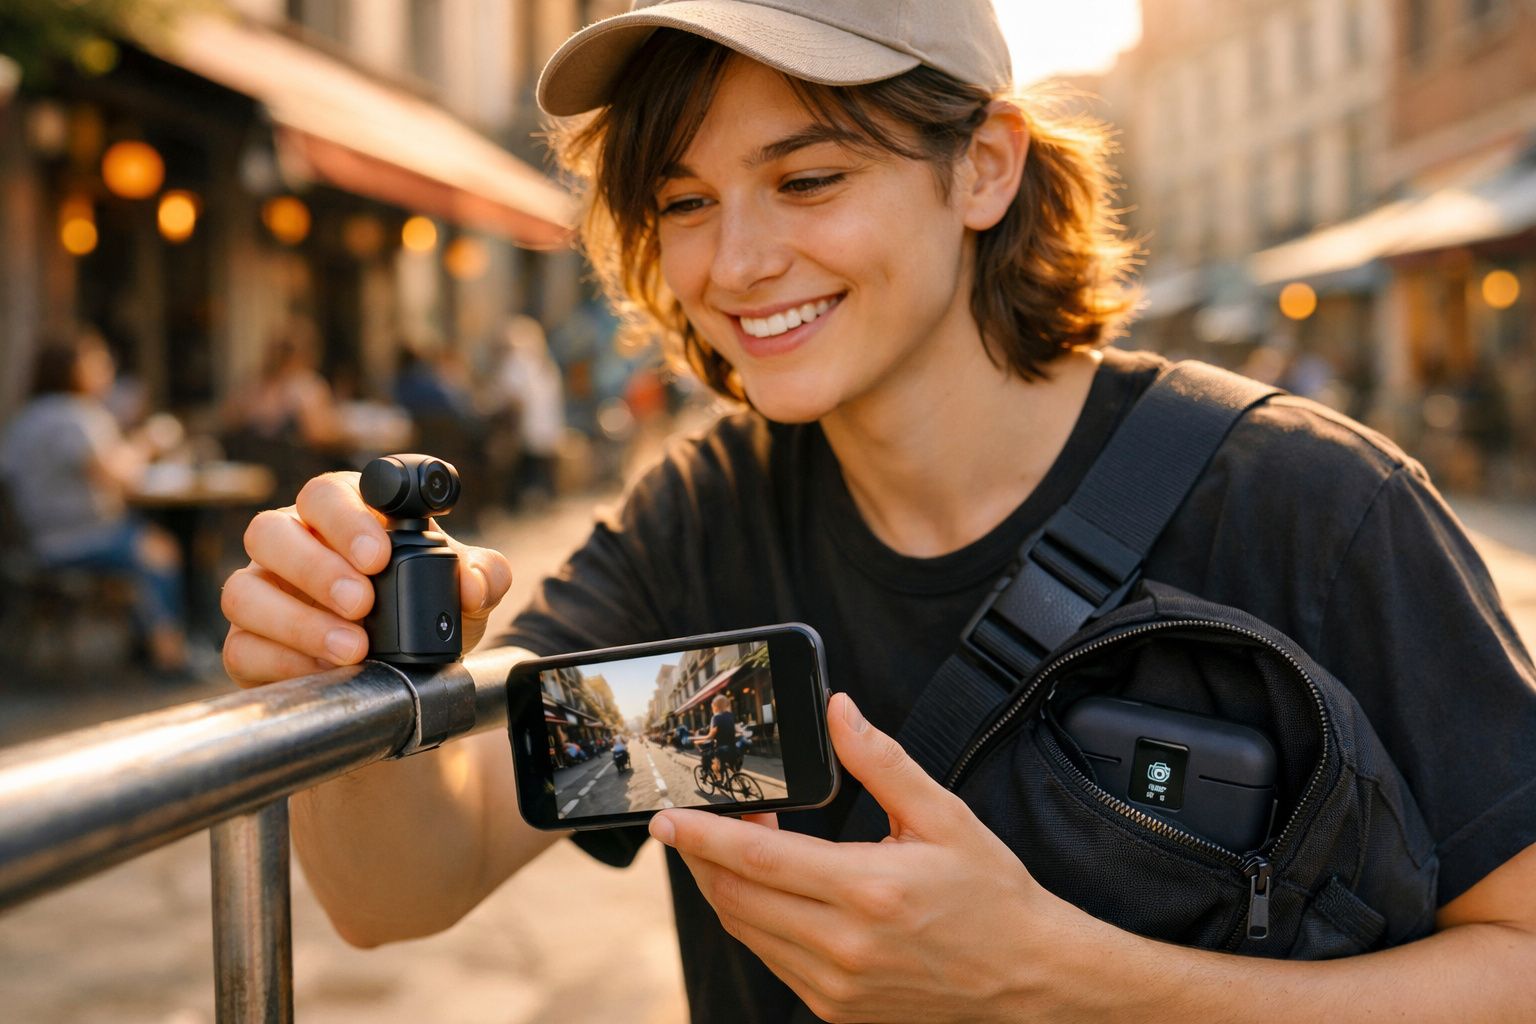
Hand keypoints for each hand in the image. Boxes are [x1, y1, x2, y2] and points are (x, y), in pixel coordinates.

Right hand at [221, 471, 511, 686]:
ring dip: (298, 620)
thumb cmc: (427, 613)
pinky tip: (328, 671)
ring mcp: (264, 594)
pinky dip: (285, 662)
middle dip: (316, 567)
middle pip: (270, 531)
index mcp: (344, 515)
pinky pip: (243, 648)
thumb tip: (471, 583)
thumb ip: (484, 576)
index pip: (327, 493)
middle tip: (362, 602)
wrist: (409, 677)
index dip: (347, 519)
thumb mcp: (466, 593)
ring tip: (353, 647)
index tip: (379, 555)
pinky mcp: (249, 645)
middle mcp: (293, 546)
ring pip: (244, 591)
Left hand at [649, 693, 1120, 1022]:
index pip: (756, 861)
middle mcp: (843, 945)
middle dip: (702, 856)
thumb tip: (837, 711)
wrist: (1029, 977)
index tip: (666, 816)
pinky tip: (770, 889)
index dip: (701, 835)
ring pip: (745, 931)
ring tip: (738, 847)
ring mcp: (836, 985)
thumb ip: (881, 761)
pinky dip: (755, 920)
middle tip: (699, 819)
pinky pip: (771, 958)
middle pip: (734, 898)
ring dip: (725, 887)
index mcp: (868, 890)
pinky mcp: (836, 1007)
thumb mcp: (943, 815)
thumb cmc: (991, 895)